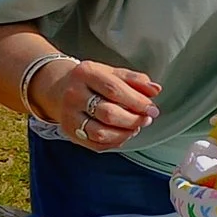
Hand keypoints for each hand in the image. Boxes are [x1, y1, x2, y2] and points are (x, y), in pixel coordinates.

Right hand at [33, 58, 160, 150]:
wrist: (61, 89)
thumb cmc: (93, 81)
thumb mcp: (113, 72)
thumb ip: (135, 80)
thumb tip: (155, 90)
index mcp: (86, 73)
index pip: (114, 90)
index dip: (137, 102)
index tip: (152, 109)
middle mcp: (74, 94)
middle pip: (108, 113)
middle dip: (133, 119)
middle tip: (146, 119)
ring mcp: (70, 115)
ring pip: (101, 132)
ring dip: (125, 133)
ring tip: (136, 127)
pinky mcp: (70, 132)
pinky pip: (96, 144)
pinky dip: (115, 142)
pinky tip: (123, 134)